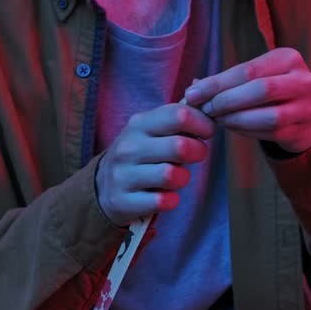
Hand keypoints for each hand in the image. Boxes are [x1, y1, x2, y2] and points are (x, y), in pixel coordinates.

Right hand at [95, 103, 215, 226]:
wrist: (103, 187)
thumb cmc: (140, 155)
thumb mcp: (151, 131)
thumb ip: (176, 121)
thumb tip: (207, 108)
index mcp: (138, 125)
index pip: (178, 115)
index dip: (202, 123)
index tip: (206, 132)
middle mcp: (128, 148)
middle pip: (179, 146)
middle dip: (198, 152)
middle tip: (197, 155)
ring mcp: (123, 175)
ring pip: (171, 175)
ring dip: (183, 178)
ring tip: (178, 177)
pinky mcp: (123, 201)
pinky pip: (163, 201)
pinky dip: (172, 200)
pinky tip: (167, 196)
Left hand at [184, 48, 310, 153]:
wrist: (309, 113)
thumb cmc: (275, 91)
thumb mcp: (258, 76)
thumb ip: (228, 80)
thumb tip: (192, 88)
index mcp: (288, 58)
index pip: (248, 70)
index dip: (217, 83)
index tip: (192, 94)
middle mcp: (303, 80)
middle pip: (261, 90)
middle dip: (227, 101)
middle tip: (206, 109)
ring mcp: (307, 107)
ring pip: (268, 117)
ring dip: (236, 119)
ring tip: (217, 119)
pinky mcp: (304, 130)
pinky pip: (271, 133)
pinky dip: (246, 131)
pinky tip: (232, 127)